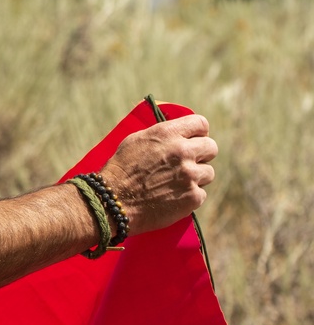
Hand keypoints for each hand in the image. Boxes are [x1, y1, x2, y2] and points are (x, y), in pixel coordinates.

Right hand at [100, 115, 216, 234]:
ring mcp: (189, 175)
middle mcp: (182, 151)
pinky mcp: (192, 197)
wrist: (113, 200)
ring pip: (208, 172)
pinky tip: (174, 197)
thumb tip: (177, 133)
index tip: (196, 139)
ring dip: (196, 177)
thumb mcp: (136, 140)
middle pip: (211, 148)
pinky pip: (201, 194)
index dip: (199, 132)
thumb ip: (162, 135)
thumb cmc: (121, 169)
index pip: (201, 123)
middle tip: (190, 162)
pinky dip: (190, 196)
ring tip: (178, 183)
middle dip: (202, 155)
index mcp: (168, 133)